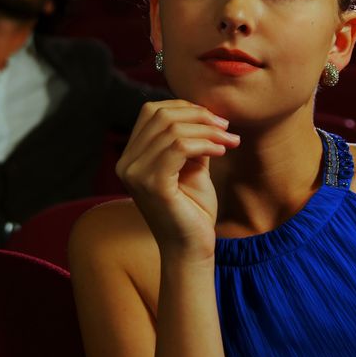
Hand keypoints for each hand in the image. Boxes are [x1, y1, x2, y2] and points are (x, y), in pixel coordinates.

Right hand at [116, 100, 239, 260]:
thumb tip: (204, 112)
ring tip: (229, 140)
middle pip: (160, 115)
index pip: (151, 112)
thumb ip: (191, 139)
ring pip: (172, 129)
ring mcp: (135, 174)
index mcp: (131, 157)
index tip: (216, 120)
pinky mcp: (151, 184)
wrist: (192, 248)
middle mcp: (126, 163)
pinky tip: (222, 151)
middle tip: (226, 128)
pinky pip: (179, 147)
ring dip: (207, 130)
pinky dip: (205, 144)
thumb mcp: (192, 165)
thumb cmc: (193, 209)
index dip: (185, 108)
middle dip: (199, 116)